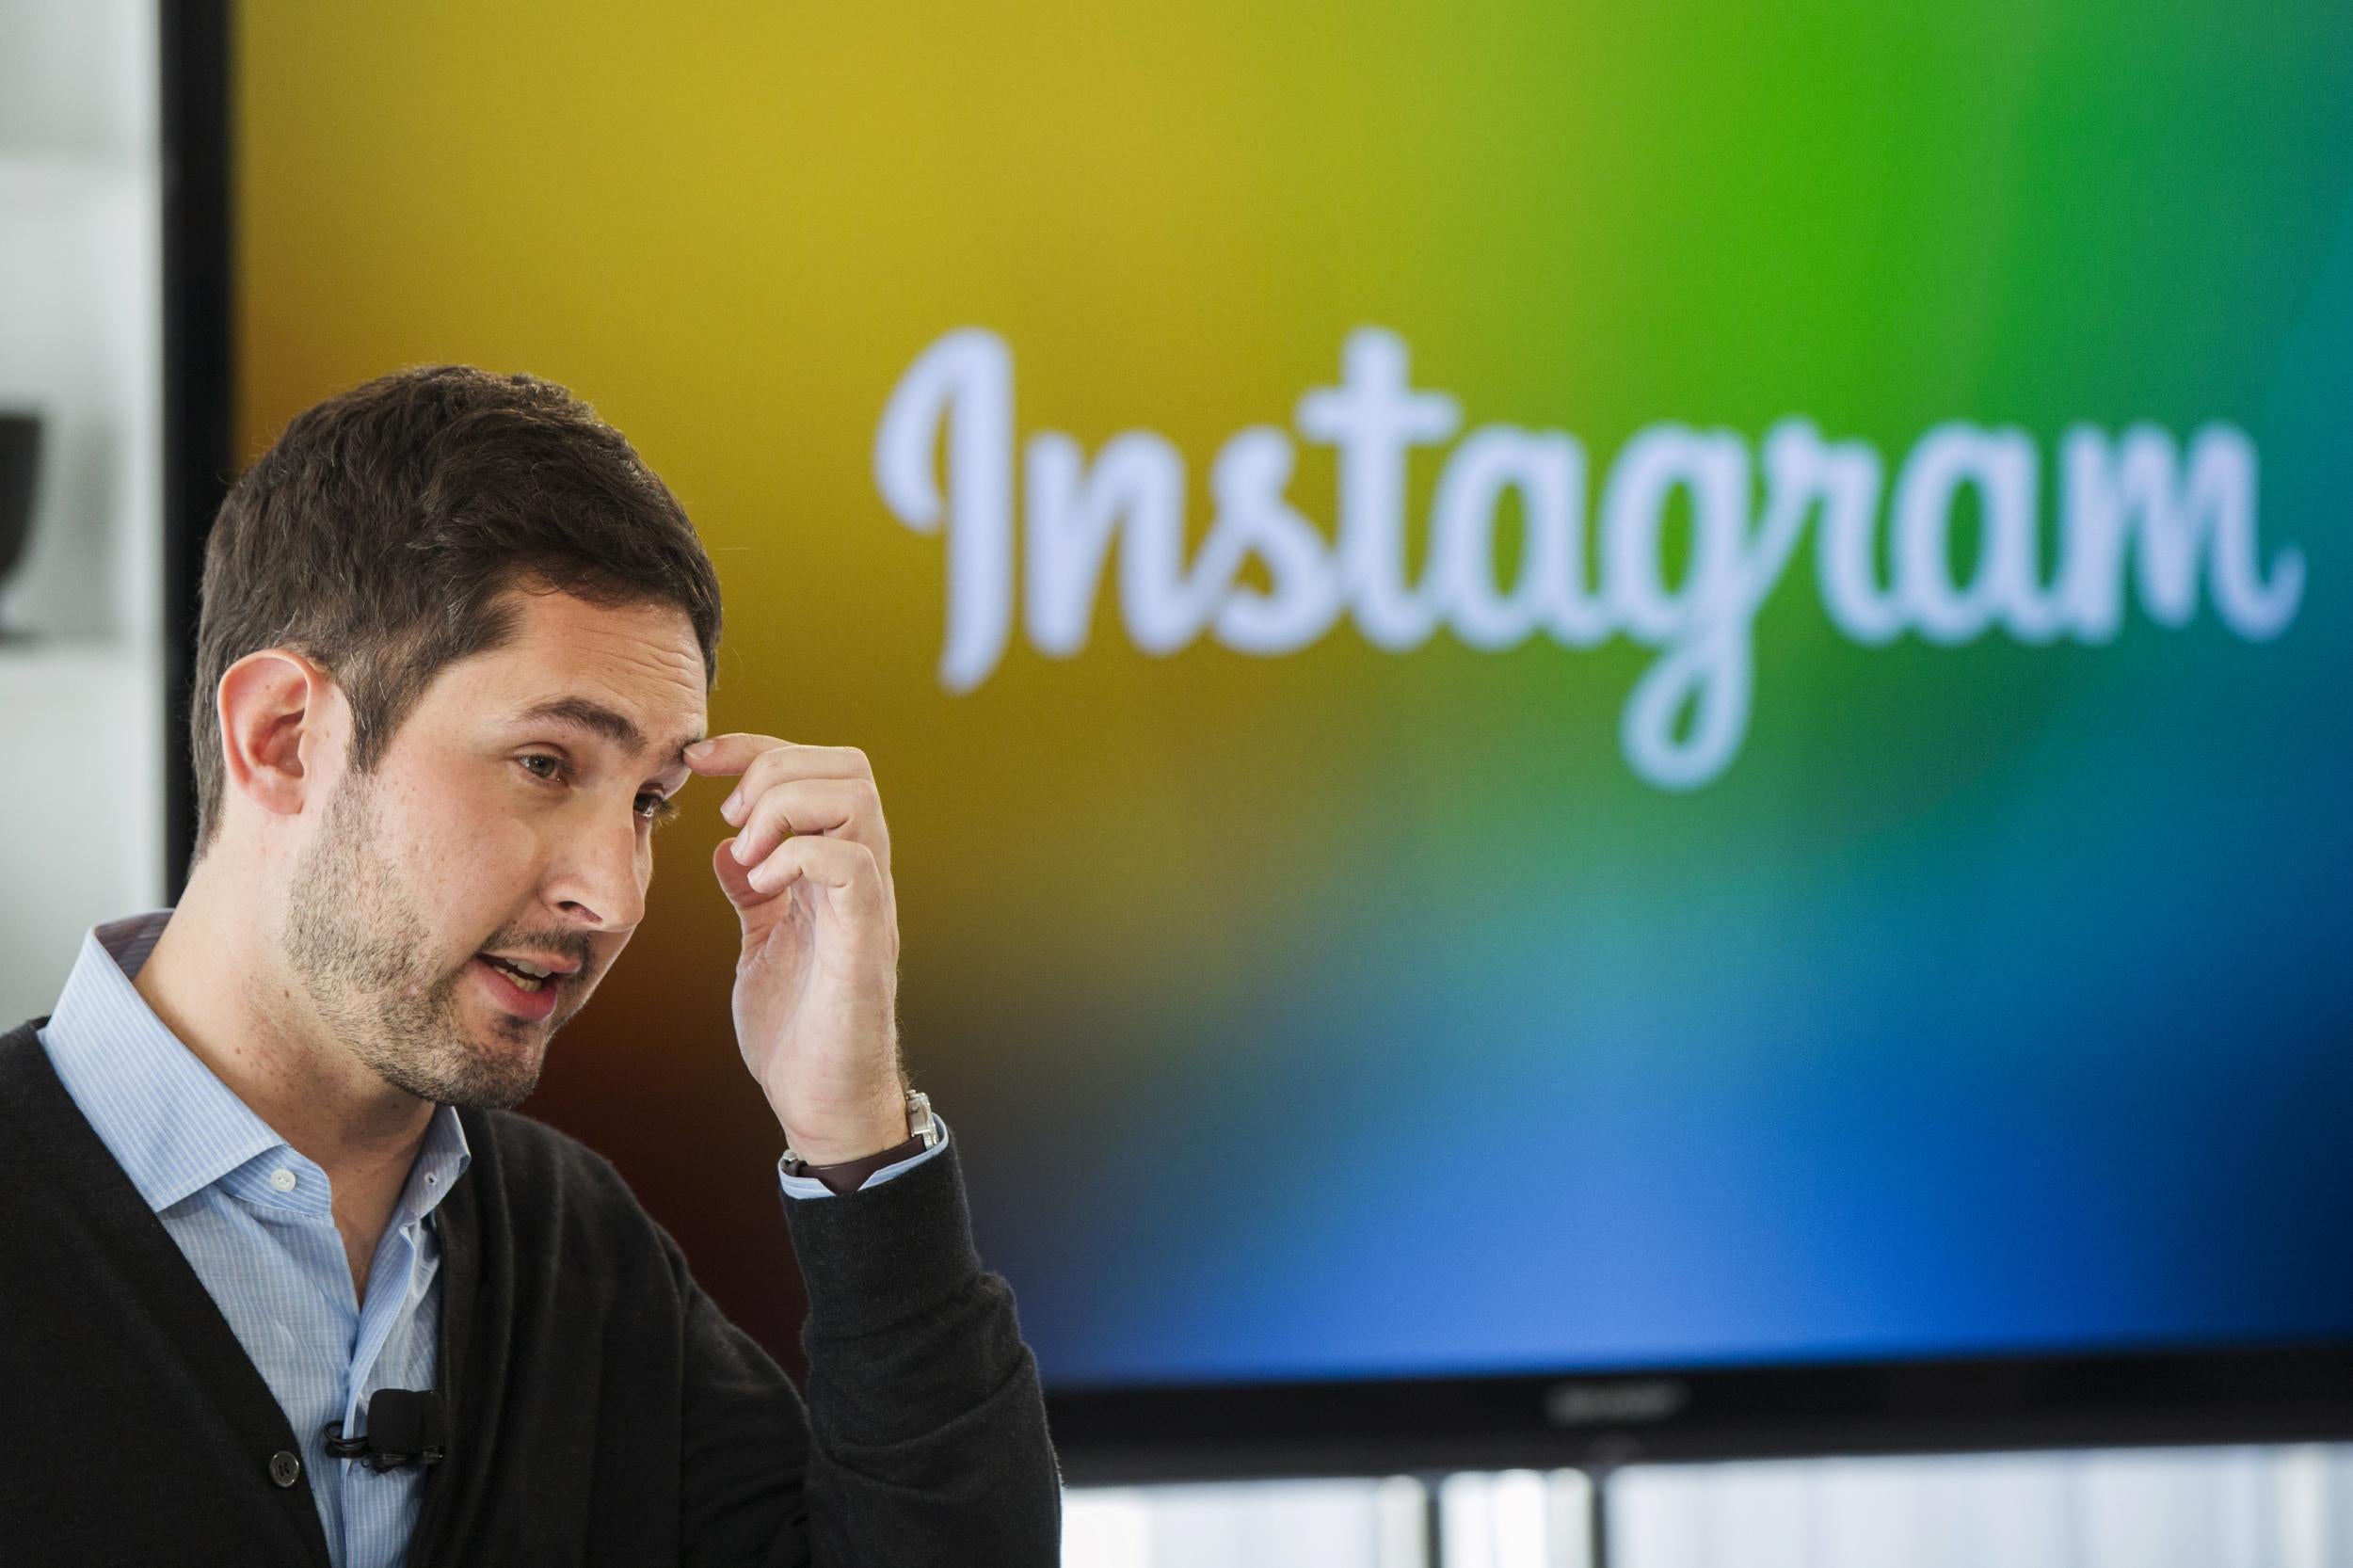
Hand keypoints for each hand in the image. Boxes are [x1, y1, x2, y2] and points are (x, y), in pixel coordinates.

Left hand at [684, 734, 908, 1163]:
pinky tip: (760, 888)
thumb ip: (752, 895)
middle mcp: (860, 875)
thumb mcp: (760, 945)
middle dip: (775, 771)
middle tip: (731, 822)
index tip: (699, 761)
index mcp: (833, 870)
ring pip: (855, 799)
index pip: (817, 770)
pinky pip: (851, 864)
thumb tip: (728, 852)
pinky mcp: (864, 941)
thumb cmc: (798, 1031)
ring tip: (749, 855)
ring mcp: (866, 904)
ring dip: (785, 811)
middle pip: (848, 767)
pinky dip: (797, 857)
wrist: (823, 1102)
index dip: (757, 750)